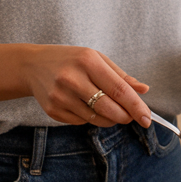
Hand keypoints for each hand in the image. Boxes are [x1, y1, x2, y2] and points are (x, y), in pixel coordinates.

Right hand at [21, 45, 151, 127]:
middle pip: (108, 108)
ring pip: (95, 118)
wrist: (33, 65)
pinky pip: (81, 122)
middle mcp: (72, 79)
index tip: (147, 118)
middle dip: (125, 116)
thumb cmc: (71, 60)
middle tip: (131, 116)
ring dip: (110, 119)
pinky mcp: (52, 110)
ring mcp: (60, 96)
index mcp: (88, 62)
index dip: (136, 106)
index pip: (119, 89)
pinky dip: (91, 118)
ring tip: (112, 111)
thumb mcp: (96, 59)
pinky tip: (87, 107)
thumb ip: (121, 76)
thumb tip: (144, 90)